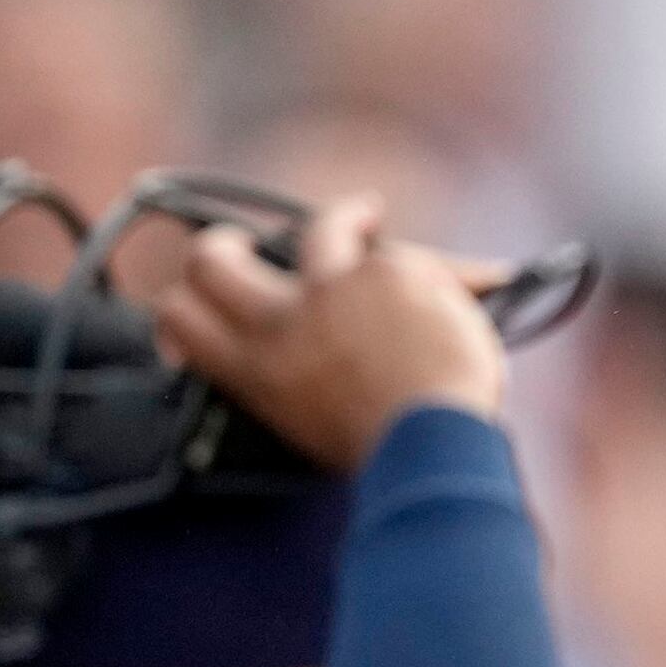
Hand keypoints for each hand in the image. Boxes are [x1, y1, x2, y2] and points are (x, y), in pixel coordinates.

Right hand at [152, 195, 509, 470]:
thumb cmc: (384, 451)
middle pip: (211, 259)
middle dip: (221, 243)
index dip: (181, 300)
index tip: (202, 298)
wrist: (432, 446)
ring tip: (366, 214)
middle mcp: (279, 324)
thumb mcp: (315, 424)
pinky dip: (442, 271)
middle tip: (245, 243)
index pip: (179, 318)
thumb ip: (298, 378)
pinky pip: (408, 257)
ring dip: (345, 215)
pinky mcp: (379, 270)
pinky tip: (486, 277)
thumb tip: (310, 348)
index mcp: (256, 373)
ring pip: (319, 227)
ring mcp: (327, 291)